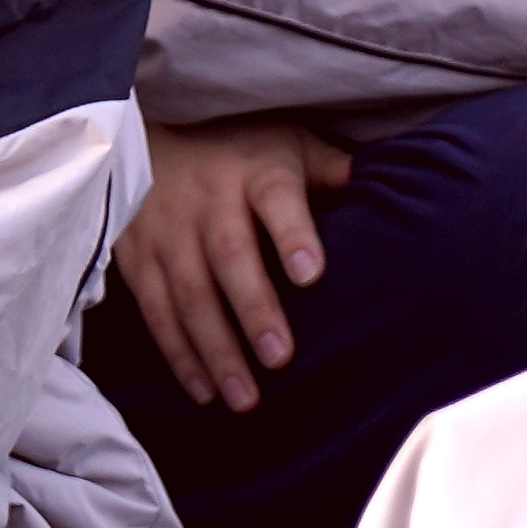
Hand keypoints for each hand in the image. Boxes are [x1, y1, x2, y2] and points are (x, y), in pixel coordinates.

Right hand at [115, 118, 359, 415]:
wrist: (149, 131)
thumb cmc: (241, 148)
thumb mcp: (289, 144)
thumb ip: (330, 170)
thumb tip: (390, 187)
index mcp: (255, 172)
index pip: (276, 200)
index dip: (292, 234)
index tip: (312, 275)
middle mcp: (207, 200)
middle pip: (229, 256)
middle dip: (253, 309)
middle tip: (279, 359)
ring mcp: (167, 229)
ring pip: (188, 293)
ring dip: (215, 348)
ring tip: (244, 396)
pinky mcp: (136, 255)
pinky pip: (155, 309)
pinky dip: (177, 353)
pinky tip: (203, 389)